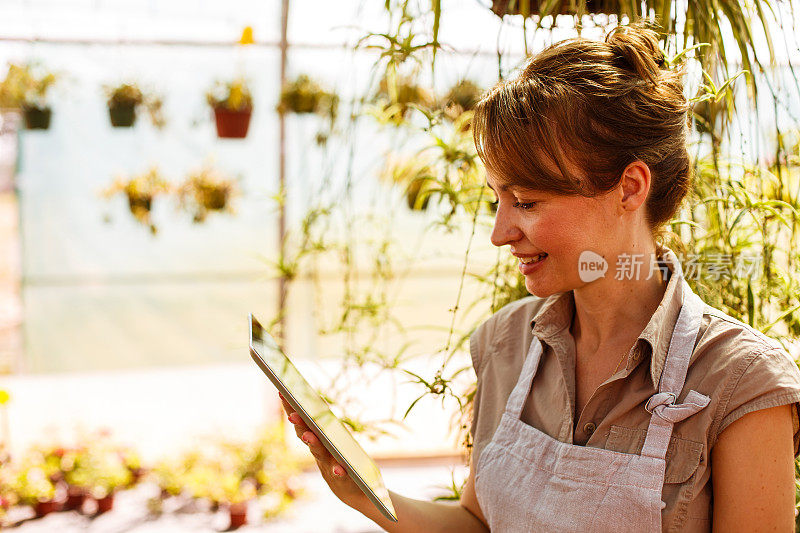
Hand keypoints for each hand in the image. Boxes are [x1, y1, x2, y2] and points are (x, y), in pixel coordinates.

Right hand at [278, 393, 367, 509]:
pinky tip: (339, 469)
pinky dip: (338, 471)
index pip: (302, 421)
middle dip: (299, 424)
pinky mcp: (342, 479)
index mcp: (318, 439)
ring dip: (313, 444)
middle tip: (293, 414)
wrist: (356, 491)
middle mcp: (320, 452)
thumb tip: (320, 400)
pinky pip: (339, 475)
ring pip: (319, 453)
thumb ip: (326, 424)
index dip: (291, 408)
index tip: (282, 392)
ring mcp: (329, 466)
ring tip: (308, 435)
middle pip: (306, 434)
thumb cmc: (344, 461)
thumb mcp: (334, 440)